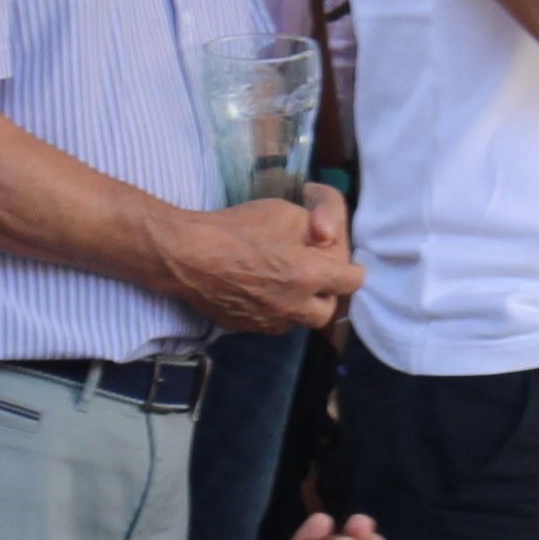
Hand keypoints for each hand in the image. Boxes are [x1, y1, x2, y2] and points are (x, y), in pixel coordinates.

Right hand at [164, 187, 358, 336]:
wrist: (186, 255)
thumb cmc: (237, 229)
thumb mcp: (285, 213)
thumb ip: (316, 225)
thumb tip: (329, 237)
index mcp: (309, 277)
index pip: (352, 281)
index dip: (350, 268)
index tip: (341, 262)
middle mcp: (293, 307)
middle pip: (327, 311)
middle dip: (326, 294)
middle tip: (313, 275)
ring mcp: (267, 322)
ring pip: (297, 321)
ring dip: (299, 305)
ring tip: (284, 283)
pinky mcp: (243, 327)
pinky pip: (268, 323)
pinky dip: (272, 310)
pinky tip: (257, 290)